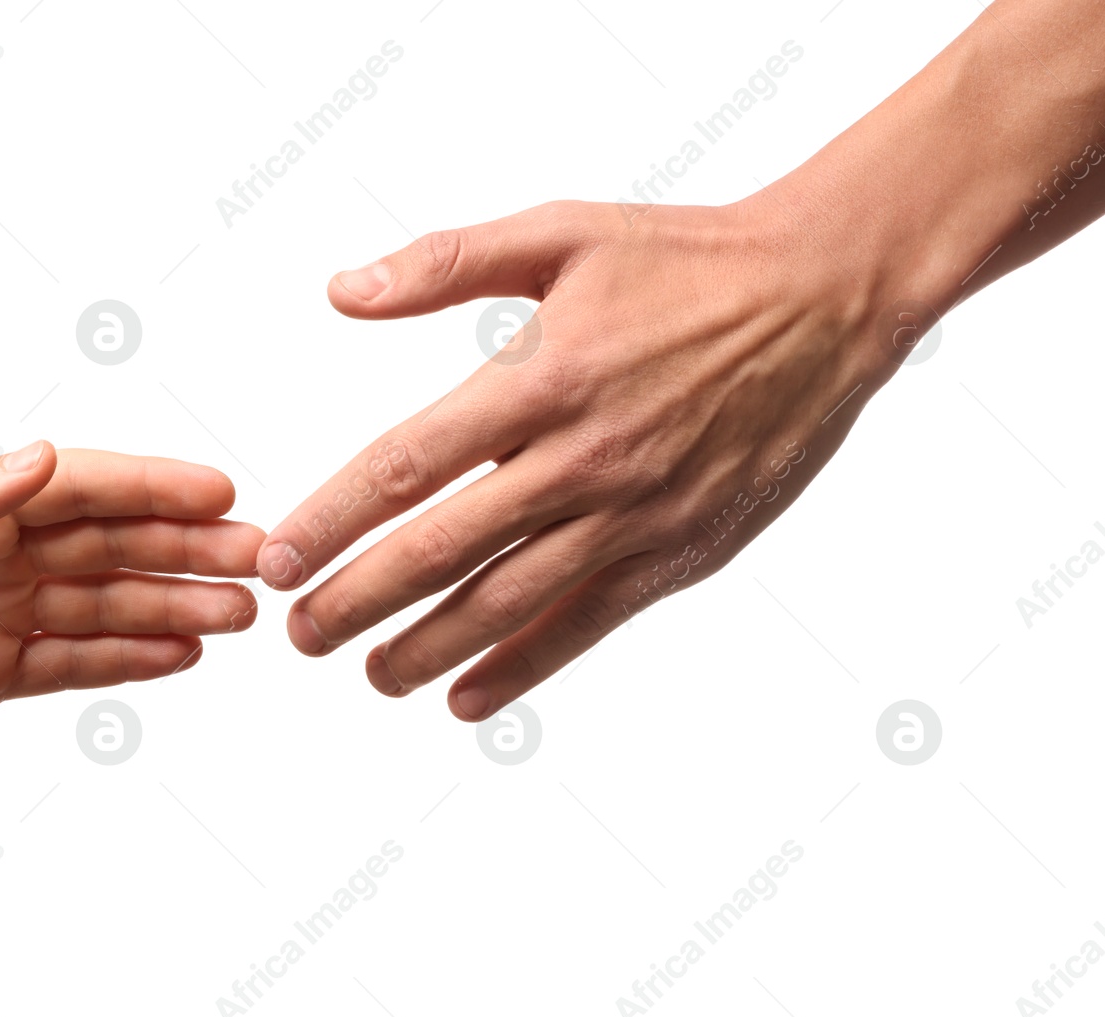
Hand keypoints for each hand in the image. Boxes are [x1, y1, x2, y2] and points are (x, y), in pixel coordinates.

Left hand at [0, 443, 262, 796]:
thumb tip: (43, 456)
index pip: (78, 487)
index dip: (151, 487)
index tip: (221, 493)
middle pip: (105, 546)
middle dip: (182, 551)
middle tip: (255, 563)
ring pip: (100, 606)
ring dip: (169, 607)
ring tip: (235, 618)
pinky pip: (70, 663)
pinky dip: (125, 659)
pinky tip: (177, 657)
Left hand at [257, 197, 891, 720]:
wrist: (824, 296)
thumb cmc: (684, 260)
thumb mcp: (562, 232)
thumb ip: (444, 263)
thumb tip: (340, 293)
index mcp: (541, 378)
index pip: (407, 465)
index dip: (335, 519)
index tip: (279, 558)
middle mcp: (582, 458)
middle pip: (443, 550)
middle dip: (359, 600)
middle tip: (298, 634)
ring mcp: (634, 514)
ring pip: (508, 603)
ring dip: (427, 648)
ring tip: (369, 675)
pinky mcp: (680, 551)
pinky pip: (587, 625)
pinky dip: (523, 667)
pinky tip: (468, 696)